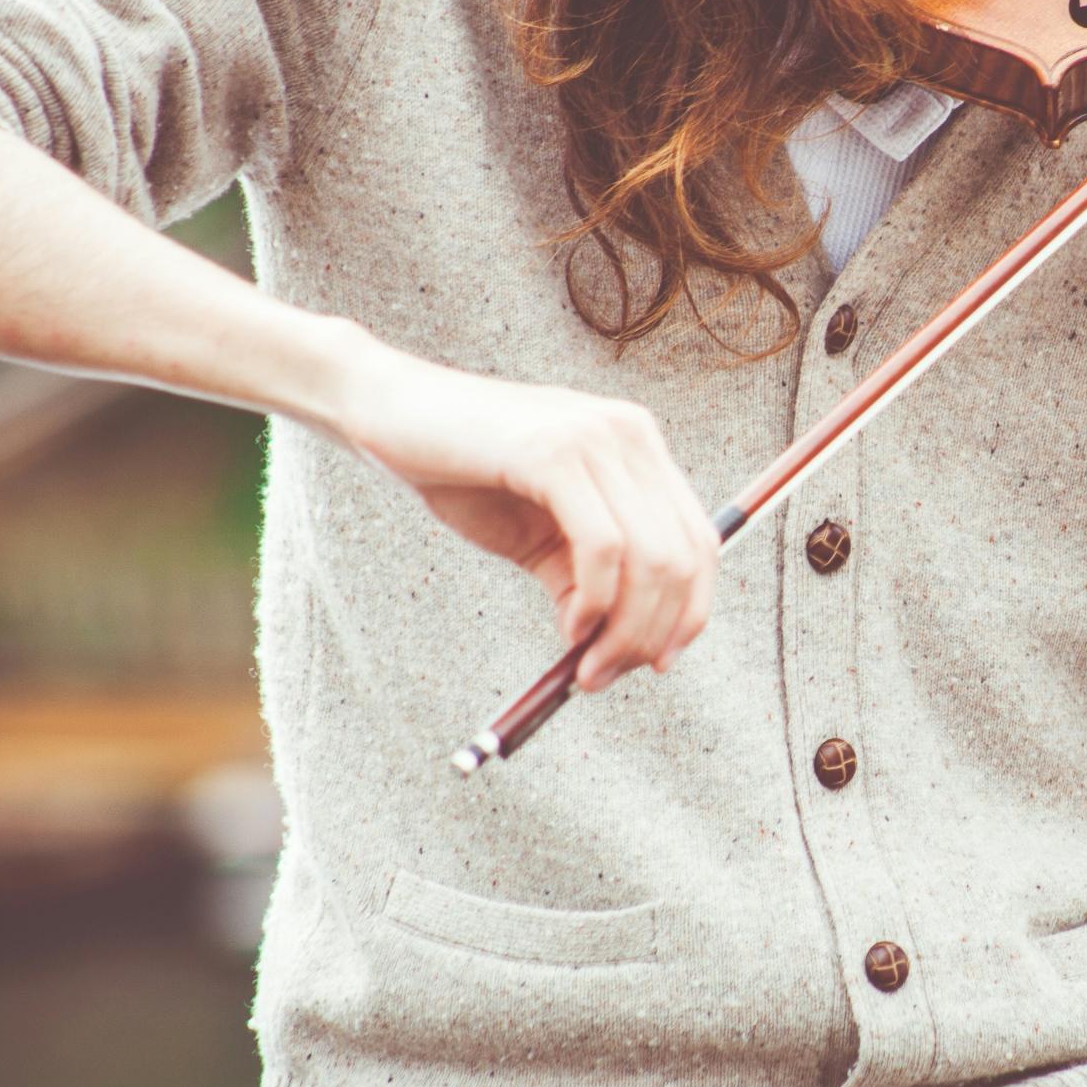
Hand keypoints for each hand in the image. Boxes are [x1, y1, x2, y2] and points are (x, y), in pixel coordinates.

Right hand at [332, 339, 716, 690]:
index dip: (690, 611)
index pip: (700, 540)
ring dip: (625, 631)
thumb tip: (616, 647)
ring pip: (653, 558)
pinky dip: (596, 602)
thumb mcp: (538, 534)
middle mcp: (632, 435)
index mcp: (638, 448)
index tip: (657, 663)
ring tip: (586, 666)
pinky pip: (604, 547)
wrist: (386, 410)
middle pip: (684, 556)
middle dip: (654, 633)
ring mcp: (598, 438)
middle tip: (606, 676)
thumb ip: (584, 579)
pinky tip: (571, 627)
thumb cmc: (462, 472)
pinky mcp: (556, 452)